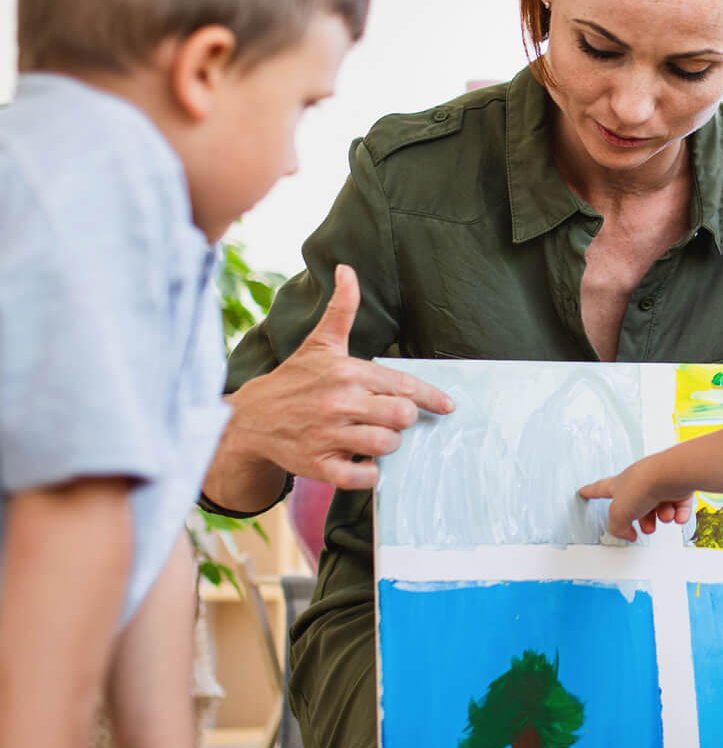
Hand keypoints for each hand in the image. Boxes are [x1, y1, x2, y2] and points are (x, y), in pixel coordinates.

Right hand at [234, 263, 454, 491]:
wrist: (250, 418)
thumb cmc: (295, 379)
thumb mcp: (321, 343)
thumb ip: (342, 308)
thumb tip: (348, 269)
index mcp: (346, 371)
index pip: (403, 386)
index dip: (431, 398)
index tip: (447, 406)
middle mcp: (339, 402)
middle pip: (402, 417)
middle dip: (401, 419)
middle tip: (386, 417)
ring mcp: (328, 435)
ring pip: (386, 446)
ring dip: (386, 445)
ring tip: (371, 437)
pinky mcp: (319, 466)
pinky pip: (362, 478)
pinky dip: (369, 474)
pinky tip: (360, 461)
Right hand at [579, 457, 692, 541]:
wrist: (670, 475)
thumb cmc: (642, 486)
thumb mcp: (619, 514)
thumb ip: (617, 527)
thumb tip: (627, 533)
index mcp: (620, 485)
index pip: (601, 489)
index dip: (591, 492)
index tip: (583, 491)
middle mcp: (639, 482)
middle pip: (638, 506)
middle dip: (645, 521)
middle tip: (648, 528)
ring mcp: (660, 482)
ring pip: (660, 508)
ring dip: (663, 517)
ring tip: (665, 515)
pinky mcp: (679, 485)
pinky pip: (679, 506)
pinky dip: (679, 514)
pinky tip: (678, 516)